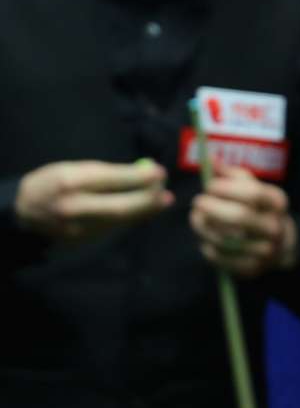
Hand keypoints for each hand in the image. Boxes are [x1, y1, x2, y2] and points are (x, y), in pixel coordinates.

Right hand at [15, 159, 171, 241]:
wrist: (24, 211)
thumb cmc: (52, 180)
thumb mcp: (74, 167)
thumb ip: (106, 172)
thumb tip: (142, 172)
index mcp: (71, 182)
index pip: (112, 180)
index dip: (139, 178)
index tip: (159, 172)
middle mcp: (74, 207)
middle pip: (119, 207)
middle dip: (147, 199)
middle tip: (166, 192)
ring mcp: (78, 228)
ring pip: (119, 221)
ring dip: (145, 211)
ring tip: (164, 200)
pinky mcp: (82, 241)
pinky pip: (113, 228)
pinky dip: (132, 219)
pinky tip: (146, 211)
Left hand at [190, 163, 297, 278]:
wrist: (281, 245)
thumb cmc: (260, 209)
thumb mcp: (254, 188)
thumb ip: (232, 174)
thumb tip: (209, 160)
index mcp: (278, 202)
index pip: (252, 193)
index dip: (226, 188)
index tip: (209, 186)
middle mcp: (275, 227)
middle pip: (240, 217)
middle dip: (213, 208)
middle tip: (197, 202)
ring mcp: (265, 250)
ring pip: (227, 239)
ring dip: (205, 228)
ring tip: (196, 219)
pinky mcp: (252, 269)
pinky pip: (223, 259)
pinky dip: (208, 248)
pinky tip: (205, 238)